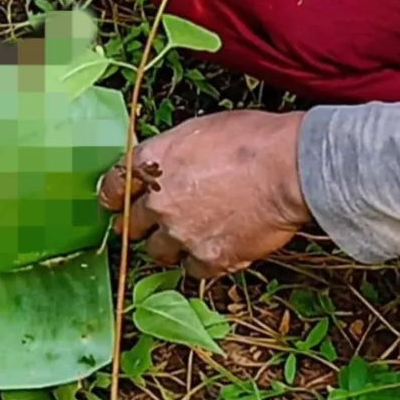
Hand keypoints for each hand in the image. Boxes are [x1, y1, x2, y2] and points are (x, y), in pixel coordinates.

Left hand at [97, 110, 309, 278]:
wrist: (289, 168)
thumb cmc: (252, 140)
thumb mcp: (197, 130)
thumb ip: (170, 154)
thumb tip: (166, 167)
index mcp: (149, 162)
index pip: (111, 186)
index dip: (113, 196)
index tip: (115, 203)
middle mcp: (157, 202)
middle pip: (130, 225)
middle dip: (140, 225)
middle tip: (152, 225)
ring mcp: (180, 233)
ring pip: (158, 252)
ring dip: (170, 245)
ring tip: (191, 235)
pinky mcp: (208, 258)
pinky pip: (192, 269)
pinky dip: (202, 261)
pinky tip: (217, 247)